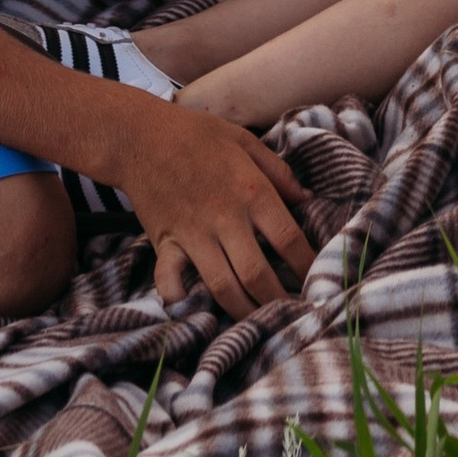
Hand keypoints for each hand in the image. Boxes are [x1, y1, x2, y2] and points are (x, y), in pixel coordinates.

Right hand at [115, 100, 313, 313]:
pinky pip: (172, 280)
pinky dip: (181, 298)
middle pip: (258, 273)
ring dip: (243, 311)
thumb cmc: (198, 134)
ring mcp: (194, 234)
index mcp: (251, 190)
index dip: (306, 265)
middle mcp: (226, 217)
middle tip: (291, 314)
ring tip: (258, 322)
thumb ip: (278, 172)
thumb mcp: (244, 141)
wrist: (141, 136)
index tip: (316, 282)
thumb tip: (307, 199)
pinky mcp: (165, 243)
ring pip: (223, 286)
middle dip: (277, 301)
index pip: (288, 238)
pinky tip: (193, 308)